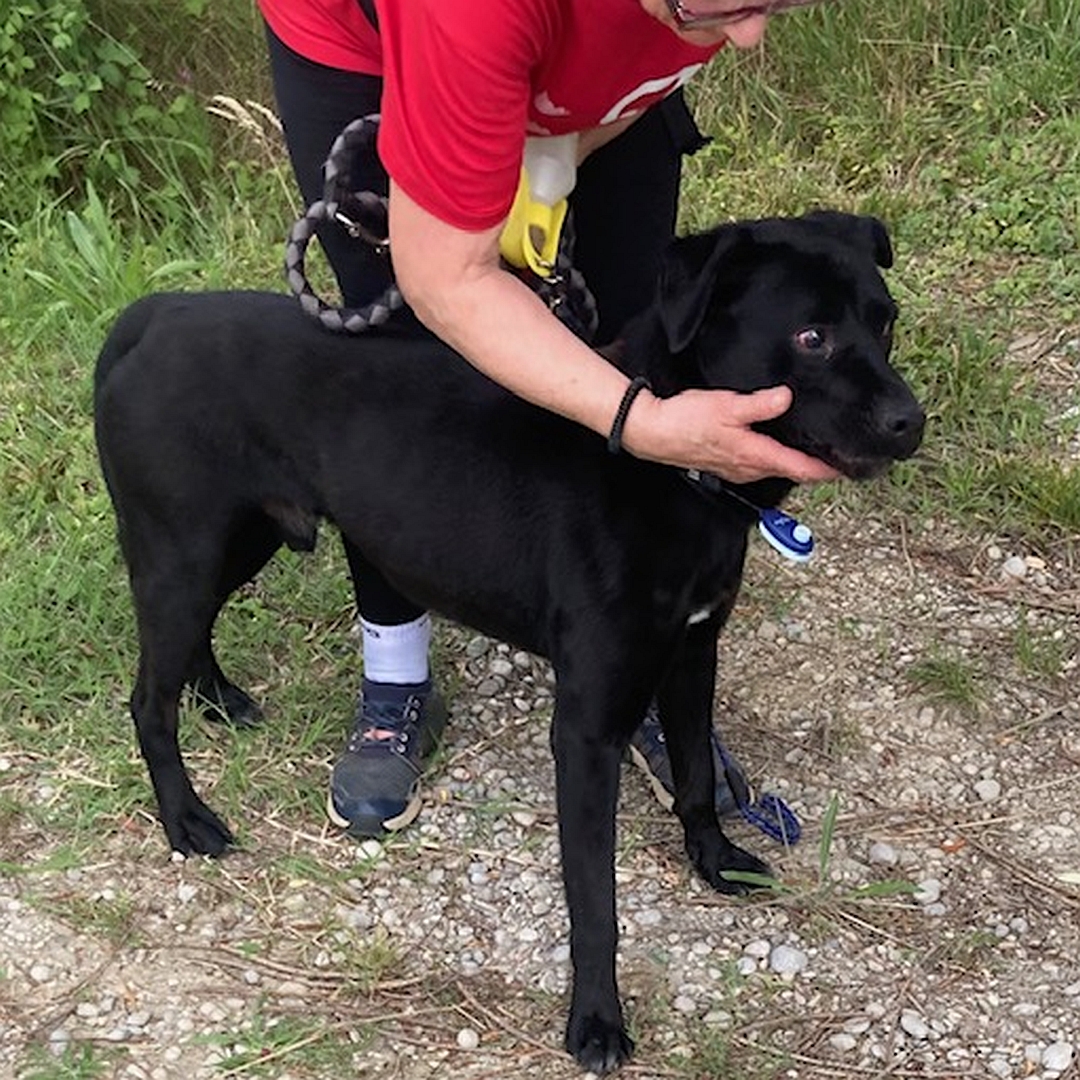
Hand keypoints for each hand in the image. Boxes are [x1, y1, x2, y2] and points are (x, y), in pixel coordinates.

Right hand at [620, 385, 839, 484]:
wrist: (652, 432)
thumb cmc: (685, 421)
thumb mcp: (726, 405)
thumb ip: (760, 403)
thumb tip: (787, 397)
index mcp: (754, 455)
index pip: (802, 469)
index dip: (828, 470)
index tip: (851, 466)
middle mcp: (748, 468)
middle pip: (793, 473)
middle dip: (817, 467)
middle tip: (841, 457)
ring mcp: (736, 469)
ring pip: (776, 470)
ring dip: (796, 465)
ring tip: (816, 452)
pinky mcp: (726, 465)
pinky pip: (760, 466)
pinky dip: (776, 460)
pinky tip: (777, 448)